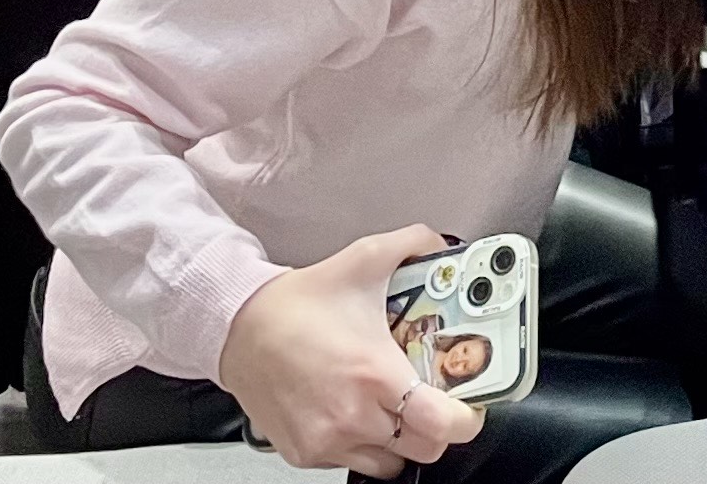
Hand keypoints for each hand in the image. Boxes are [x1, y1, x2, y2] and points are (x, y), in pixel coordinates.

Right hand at [216, 225, 485, 475]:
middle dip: (435, 427)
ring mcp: (327, 441)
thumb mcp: (363, 261)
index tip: (468, 406)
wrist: (239, 329)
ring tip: (390, 406)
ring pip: (389, 462)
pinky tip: (354, 412)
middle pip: (423, 449)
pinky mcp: (306, 454)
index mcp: (373, 373)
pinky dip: (362, 445)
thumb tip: (444, 245)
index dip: (465, 419)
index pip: (441, 424)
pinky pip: (351, 463)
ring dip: (398, 439)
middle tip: (430, 401)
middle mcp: (352, 415)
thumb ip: (413, 245)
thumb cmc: (297, 304)